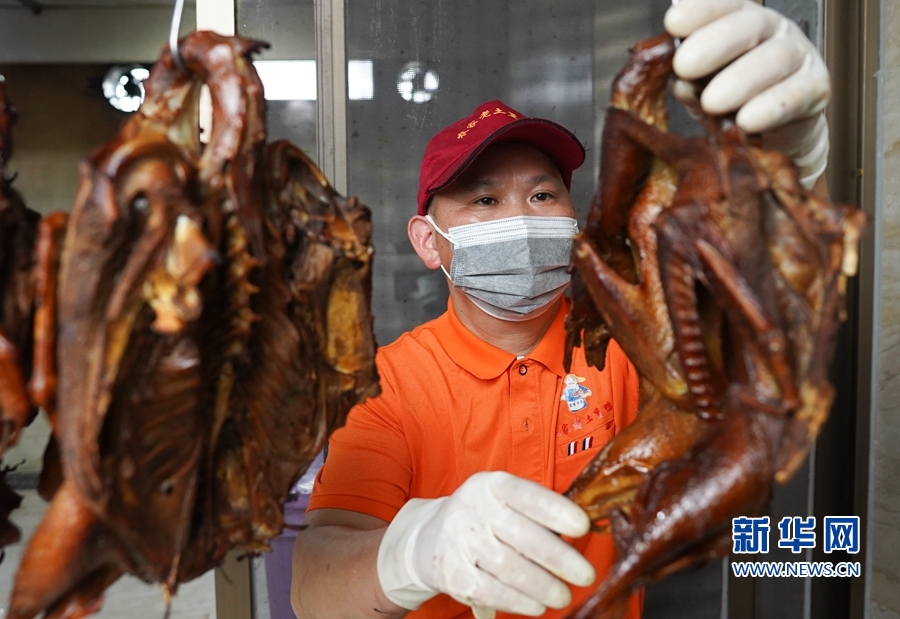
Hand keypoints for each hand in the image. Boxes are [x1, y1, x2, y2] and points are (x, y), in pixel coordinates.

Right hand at [376, 471, 595, 615]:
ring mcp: (460, 541)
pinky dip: (519, 601)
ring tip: (563, 595)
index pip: (526, 495)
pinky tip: (537, 605)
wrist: (428, 537)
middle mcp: (473, 509)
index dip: (555, 510)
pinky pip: (492, 590)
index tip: (582, 527)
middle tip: (585, 575)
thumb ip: (536, 512)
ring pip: (510, 568)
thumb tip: (583, 531)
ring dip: (543, 586)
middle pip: (522, 536)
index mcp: (492, 485)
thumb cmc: (483, 518)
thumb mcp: (503, 501)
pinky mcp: (452, 573)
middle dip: (559, 559)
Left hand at [665, 0, 830, 187]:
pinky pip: (797, 94)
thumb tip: (680, 83)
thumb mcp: (703, 89)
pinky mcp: (815, 88)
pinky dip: (771, 107)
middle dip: (715, 43)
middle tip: (684, 64)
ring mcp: (797, 56)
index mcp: (740, 22)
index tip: (673, 22)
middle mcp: (772, 31)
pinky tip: (748, 120)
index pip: (723, 5)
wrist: (773, 133)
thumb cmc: (733, 102)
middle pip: (749, 25)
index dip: (701, 10)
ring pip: (775, 59)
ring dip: (740, 80)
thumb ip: (690, 82)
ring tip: (711, 102)